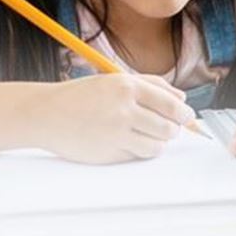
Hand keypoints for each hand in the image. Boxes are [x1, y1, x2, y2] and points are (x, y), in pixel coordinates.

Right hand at [37, 74, 195, 163]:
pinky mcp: (109, 153)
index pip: (170, 103)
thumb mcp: (116, 80)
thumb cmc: (83, 95)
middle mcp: (124, 109)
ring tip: (149, 135)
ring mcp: (116, 133)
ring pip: (157, 145)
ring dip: (159, 142)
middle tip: (170, 128)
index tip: (187, 116)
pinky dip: (139, 150)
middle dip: (173, 129)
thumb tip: (182, 98)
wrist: (48, 113)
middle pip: (168, 127)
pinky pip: (137, 155)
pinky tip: (129, 141)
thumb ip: (151, 85)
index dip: (184, 113)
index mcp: (128, 86)